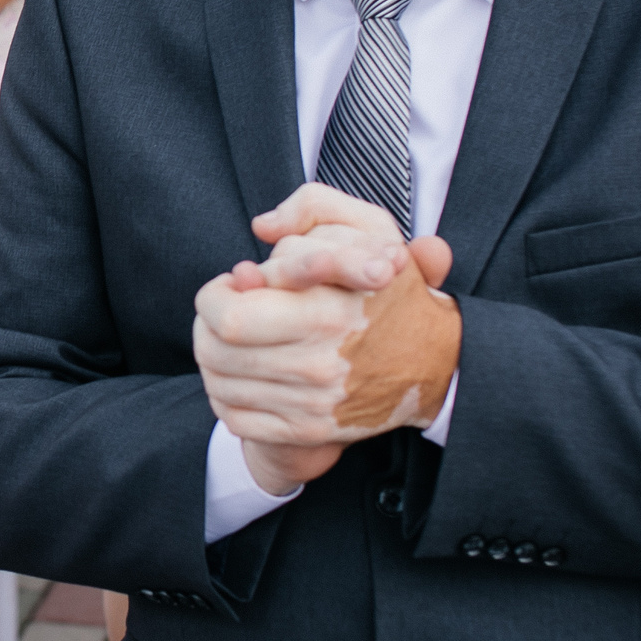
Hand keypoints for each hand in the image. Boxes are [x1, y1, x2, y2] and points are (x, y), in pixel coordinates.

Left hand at [195, 184, 460, 488]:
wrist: (432, 362)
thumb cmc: (387, 287)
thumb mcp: (366, 228)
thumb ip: (311, 208)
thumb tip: (262, 227)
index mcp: (327, 314)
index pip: (231, 318)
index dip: (215, 296)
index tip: (231, 283)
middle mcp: (318, 365)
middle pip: (214, 351)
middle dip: (207, 323)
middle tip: (224, 308)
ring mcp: (312, 405)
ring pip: (218, 385)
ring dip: (213, 356)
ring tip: (234, 338)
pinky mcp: (307, 431)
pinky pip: (235, 419)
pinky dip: (226, 396)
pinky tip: (242, 373)